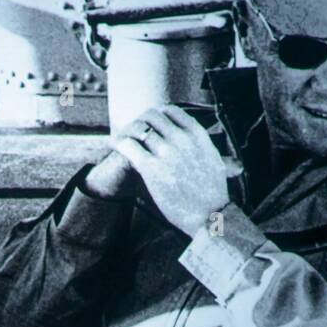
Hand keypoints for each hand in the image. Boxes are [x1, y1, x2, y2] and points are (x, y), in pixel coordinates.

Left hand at [110, 105, 240, 236]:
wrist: (209, 215)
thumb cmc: (212, 195)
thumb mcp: (214, 161)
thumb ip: (202, 147)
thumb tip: (197, 144)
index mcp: (197, 135)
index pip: (172, 111)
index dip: (157, 115)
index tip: (149, 123)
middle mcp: (182, 138)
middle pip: (152, 116)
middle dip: (140, 121)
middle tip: (132, 131)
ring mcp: (166, 152)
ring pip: (138, 128)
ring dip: (126, 131)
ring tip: (119, 139)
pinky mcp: (151, 168)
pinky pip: (128, 145)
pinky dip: (117, 142)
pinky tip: (112, 145)